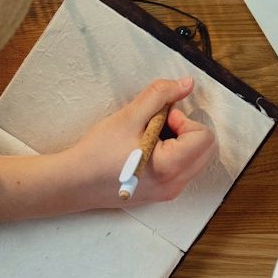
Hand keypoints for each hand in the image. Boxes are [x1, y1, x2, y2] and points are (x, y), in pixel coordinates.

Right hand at [60, 76, 216, 210]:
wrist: (71, 182)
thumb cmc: (97, 152)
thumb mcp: (130, 116)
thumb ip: (160, 95)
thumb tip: (187, 84)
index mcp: (170, 168)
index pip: (204, 136)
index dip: (184, 120)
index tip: (161, 118)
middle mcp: (174, 185)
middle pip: (206, 148)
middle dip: (188, 130)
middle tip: (160, 125)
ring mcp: (168, 192)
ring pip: (197, 158)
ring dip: (182, 141)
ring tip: (151, 137)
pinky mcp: (161, 194)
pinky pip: (184, 169)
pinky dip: (176, 154)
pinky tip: (149, 149)